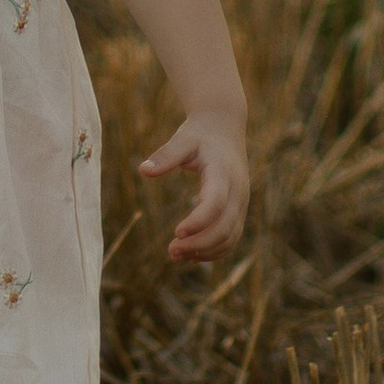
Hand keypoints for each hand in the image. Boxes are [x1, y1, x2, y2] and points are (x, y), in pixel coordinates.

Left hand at [139, 110, 248, 262]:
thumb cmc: (199, 135)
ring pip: (230, 237)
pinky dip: (213, 250)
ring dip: (205, 251)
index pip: (216, 203)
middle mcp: (237, 190)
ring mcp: (241, 203)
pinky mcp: (238, 210)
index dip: (198, 221)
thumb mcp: (182, 139)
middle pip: (225, 227)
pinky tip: (190, 254)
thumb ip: (166, 155)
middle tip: (171, 251)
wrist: (224, 129)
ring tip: (175, 254)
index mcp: (224, 172)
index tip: (176, 233)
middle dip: (199, 243)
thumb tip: (143, 170)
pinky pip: (231, 237)